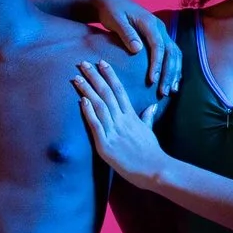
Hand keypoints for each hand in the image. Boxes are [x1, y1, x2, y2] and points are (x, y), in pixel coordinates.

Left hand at [74, 60, 170, 186]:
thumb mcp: (149, 132)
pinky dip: (88, 112)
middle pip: (107, 93)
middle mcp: (122, 120)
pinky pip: (96, 125)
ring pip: (99, 106)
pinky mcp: (106, 145)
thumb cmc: (151, 153)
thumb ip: (147, 118)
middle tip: (83, 63)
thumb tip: (151, 107)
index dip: (110, 75)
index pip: (119, 90)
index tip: (101, 62)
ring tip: (77, 77)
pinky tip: (82, 100)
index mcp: (131, 116)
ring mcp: (114, 131)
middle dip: (94, 77)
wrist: (155, 170)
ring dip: (87, 90)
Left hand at [86, 0, 181, 97]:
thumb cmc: (111, 12)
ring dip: (174, 73)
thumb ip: (126, 34)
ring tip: (170, 90)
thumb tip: (137, 49)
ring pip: (175, 54)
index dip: (157, 64)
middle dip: (169, 73)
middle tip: (163, 91)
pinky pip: (171, 54)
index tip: (152, 80)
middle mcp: (160, 27)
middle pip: (171, 52)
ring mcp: (161, 32)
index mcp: (149, 23)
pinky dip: (173, 68)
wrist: (111, 1)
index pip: (158, 46)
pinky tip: (171, 82)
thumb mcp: (115, 20)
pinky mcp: (159, 37)